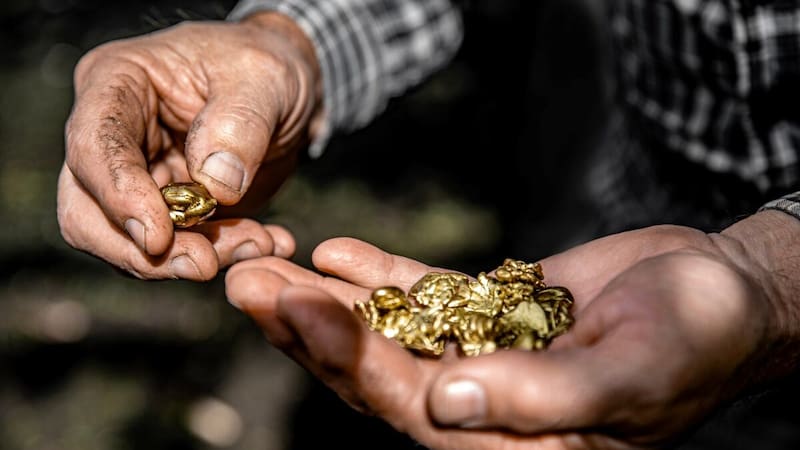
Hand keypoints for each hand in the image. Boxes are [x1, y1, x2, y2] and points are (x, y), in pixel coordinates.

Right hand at [57, 12, 321, 279]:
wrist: (288, 93)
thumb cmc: (265, 67)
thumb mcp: (265, 78)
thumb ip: (240, 124)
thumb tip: (214, 186)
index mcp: (117, 83)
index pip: (93, 145)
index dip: (118, 195)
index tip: (158, 237)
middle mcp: (111, 136)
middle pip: (88, 211)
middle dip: (143, 251)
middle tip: (204, 264)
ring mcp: (135, 180)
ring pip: (130, 244)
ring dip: (190, 258)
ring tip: (257, 243)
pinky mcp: (167, 214)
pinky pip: (177, 252)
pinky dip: (219, 256)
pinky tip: (264, 243)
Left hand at [224, 211, 799, 448]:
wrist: (720, 293)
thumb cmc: (693, 339)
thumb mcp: (630, 372)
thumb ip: (539, 399)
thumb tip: (441, 405)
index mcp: (511, 440)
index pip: (410, 409)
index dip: (349, 360)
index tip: (295, 306)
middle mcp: (482, 406)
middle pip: (377, 372)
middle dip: (309, 330)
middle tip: (245, 280)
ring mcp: (481, 357)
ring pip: (387, 333)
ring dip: (326, 300)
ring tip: (267, 263)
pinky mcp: (489, 313)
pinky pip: (424, 296)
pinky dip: (382, 276)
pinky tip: (336, 251)